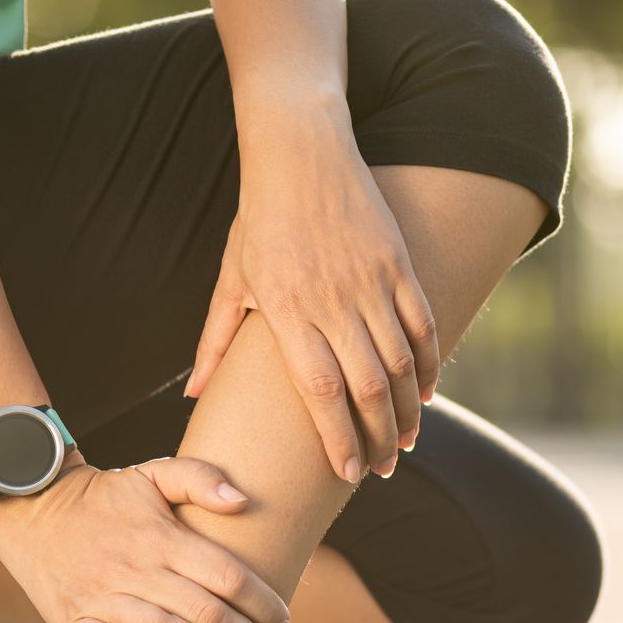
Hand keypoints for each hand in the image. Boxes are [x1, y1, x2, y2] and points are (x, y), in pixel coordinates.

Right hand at [0, 454, 291, 622]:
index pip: (225, 573)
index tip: (284, 620)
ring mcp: (101, 597)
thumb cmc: (104, 496)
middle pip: (203, 610)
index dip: (261, 599)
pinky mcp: (73, 620)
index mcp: (160, 535)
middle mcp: (134, 568)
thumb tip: (243, 502)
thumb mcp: (152, 472)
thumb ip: (200, 478)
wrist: (31, 506)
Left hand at [185, 112, 439, 481]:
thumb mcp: (230, 277)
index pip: (320, 392)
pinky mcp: (397, 262)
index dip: (338, 438)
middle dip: (378, 438)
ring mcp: (370, 280)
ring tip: (405, 443)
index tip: (347, 473)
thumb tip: (193, 397)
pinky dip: (429, 363)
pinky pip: (421, 324)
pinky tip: (426, 392)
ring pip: (401, 361)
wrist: (300, 149)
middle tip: (381, 471)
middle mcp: (332, 299)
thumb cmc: (258, 217)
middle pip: (367, 387)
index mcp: (286, 309)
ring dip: (408, 410)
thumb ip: (214, 340)